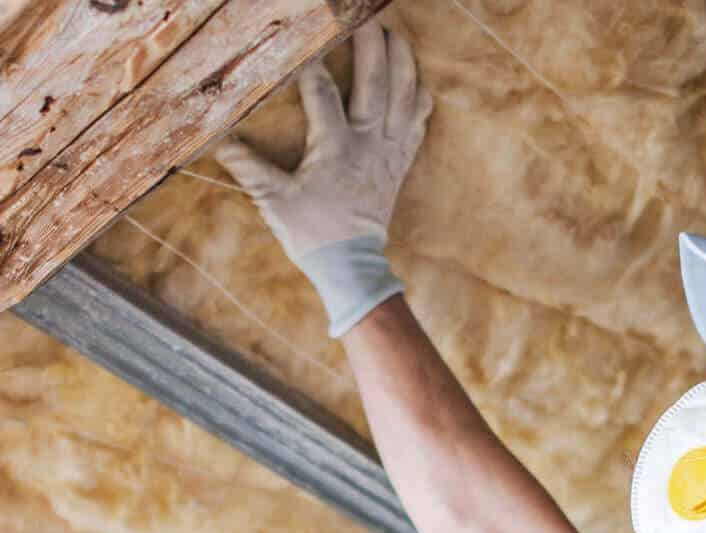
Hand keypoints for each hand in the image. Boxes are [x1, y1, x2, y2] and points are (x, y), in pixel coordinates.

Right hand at [214, 20, 432, 262]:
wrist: (352, 267)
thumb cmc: (313, 235)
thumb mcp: (275, 202)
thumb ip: (249, 169)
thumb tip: (218, 141)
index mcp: (336, 148)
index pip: (324, 93)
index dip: (314, 64)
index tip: (305, 39)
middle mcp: (368, 145)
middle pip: (375, 83)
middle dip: (370, 45)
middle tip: (365, 16)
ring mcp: (389, 154)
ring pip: (404, 99)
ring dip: (402, 64)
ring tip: (395, 35)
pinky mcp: (400, 165)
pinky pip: (418, 126)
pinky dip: (420, 102)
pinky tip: (419, 82)